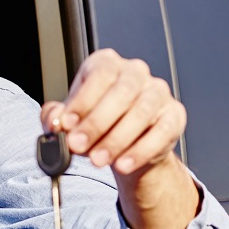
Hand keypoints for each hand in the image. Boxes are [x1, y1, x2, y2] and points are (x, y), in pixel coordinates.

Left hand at [40, 49, 197, 228]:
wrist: (127, 145)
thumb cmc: (96, 123)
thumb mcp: (71, 118)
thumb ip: (57, 117)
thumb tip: (54, 122)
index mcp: (107, 64)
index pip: (99, 74)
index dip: (82, 100)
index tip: (67, 123)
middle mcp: (135, 72)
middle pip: (121, 93)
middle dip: (96, 123)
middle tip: (78, 145)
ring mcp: (158, 92)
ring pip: (141, 113)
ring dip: (116, 140)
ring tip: (97, 159)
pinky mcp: (174, 115)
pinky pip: (161, 133)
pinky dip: (140, 151)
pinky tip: (123, 164)